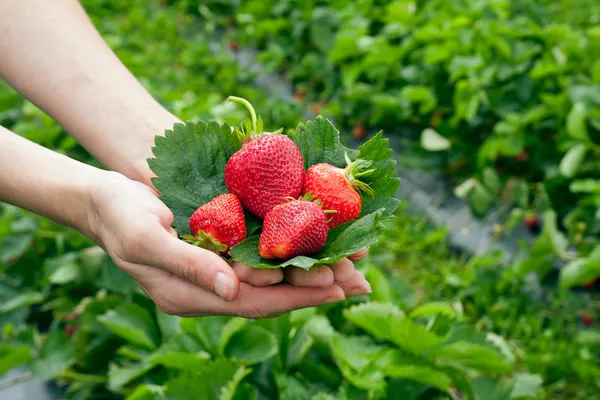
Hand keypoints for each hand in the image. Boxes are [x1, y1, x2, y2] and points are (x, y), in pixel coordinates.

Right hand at [87, 173, 369, 317]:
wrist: (103, 199)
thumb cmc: (119, 215)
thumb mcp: (147, 239)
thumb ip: (190, 266)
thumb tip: (234, 289)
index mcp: (191, 296)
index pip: (253, 303)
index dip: (294, 296)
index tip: (334, 288)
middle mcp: (209, 290)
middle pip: (271, 296)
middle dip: (313, 289)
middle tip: (358, 282)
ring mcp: (215, 273)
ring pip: (271, 280)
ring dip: (308, 274)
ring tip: (349, 269)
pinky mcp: (218, 252)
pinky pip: (261, 260)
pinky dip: (289, 256)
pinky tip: (312, 248)